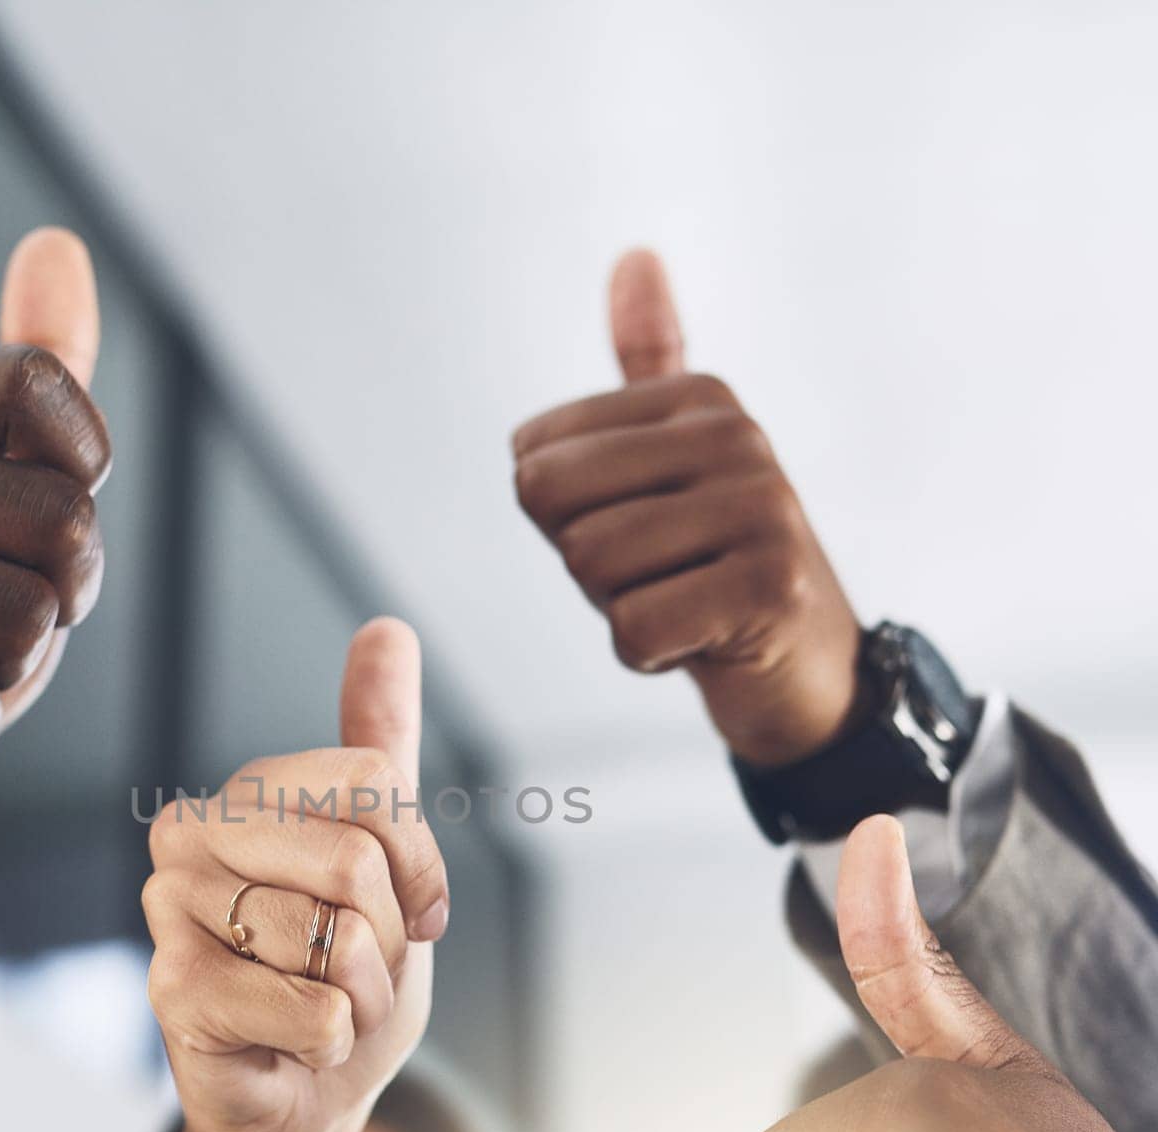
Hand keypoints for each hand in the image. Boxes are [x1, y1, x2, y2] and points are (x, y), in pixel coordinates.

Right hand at [0, 226, 109, 839]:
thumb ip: (51, 384)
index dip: (82, 476)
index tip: (42, 524)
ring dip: (16, 664)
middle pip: (63, 524)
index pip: (40, 384)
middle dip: (64, 595)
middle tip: (5, 617)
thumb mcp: (24, 492)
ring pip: (24, 620)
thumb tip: (59, 242)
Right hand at [135, 618, 448, 1131]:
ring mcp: (168, 913)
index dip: (421, 865)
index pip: (376, 786)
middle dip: (394, 938)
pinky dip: (333, 1043)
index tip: (410, 910)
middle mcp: (186, 835)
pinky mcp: (173, 995)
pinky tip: (290, 1046)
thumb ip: (379, 747)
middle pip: (355, 861)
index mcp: (241, 794)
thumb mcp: (385, 861)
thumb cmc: (342, 978)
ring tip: (322, 1005)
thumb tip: (387, 627)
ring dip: (364, 997)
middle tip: (360, 970)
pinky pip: (315, 1010)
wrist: (305, 1102)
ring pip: (339, 941)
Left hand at [512, 249, 862, 766]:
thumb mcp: (674, 459)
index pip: (535, 461)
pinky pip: (634, 630)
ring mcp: (763, 510)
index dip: (564, 520)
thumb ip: (649, 363)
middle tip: (659, 576)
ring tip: (685, 603)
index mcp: (698, 398)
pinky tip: (701, 642)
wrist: (806, 669)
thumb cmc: (711, 564)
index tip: (639, 531)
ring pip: (592, 568)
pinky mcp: (771, 590)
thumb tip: (634, 254)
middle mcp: (737, 437)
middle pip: (555, 510)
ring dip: (620, 608)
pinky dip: (649, 655)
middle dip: (586, 565)